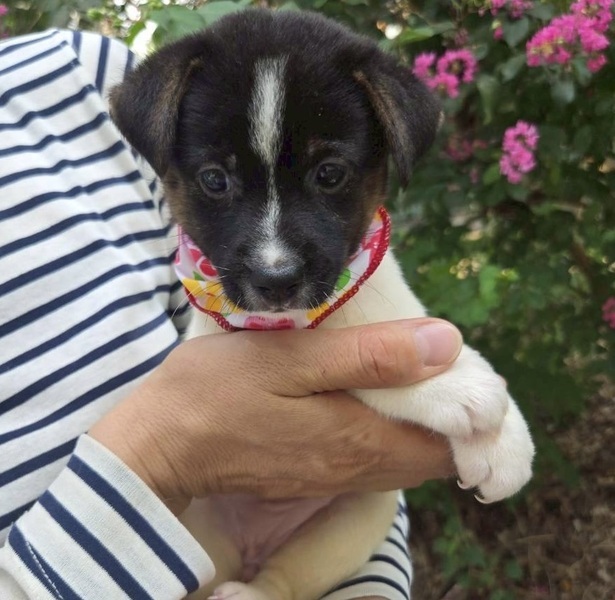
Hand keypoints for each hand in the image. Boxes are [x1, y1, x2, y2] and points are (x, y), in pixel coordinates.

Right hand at [89, 318, 460, 513]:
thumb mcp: (290, 360)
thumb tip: (447, 342)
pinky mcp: (309, 473)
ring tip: (408, 372)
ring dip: (416, 422)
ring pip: (401, 457)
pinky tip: (368, 395)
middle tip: (437, 362)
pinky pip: (369, 458)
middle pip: (429, 456)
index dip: (469, 414)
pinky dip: (385, 430)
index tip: (465, 372)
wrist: (158, 444)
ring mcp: (330, 476)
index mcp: (359, 442)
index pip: (448, 447)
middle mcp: (355, 470)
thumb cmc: (216, 392)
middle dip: (446, 416)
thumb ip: (368, 355)